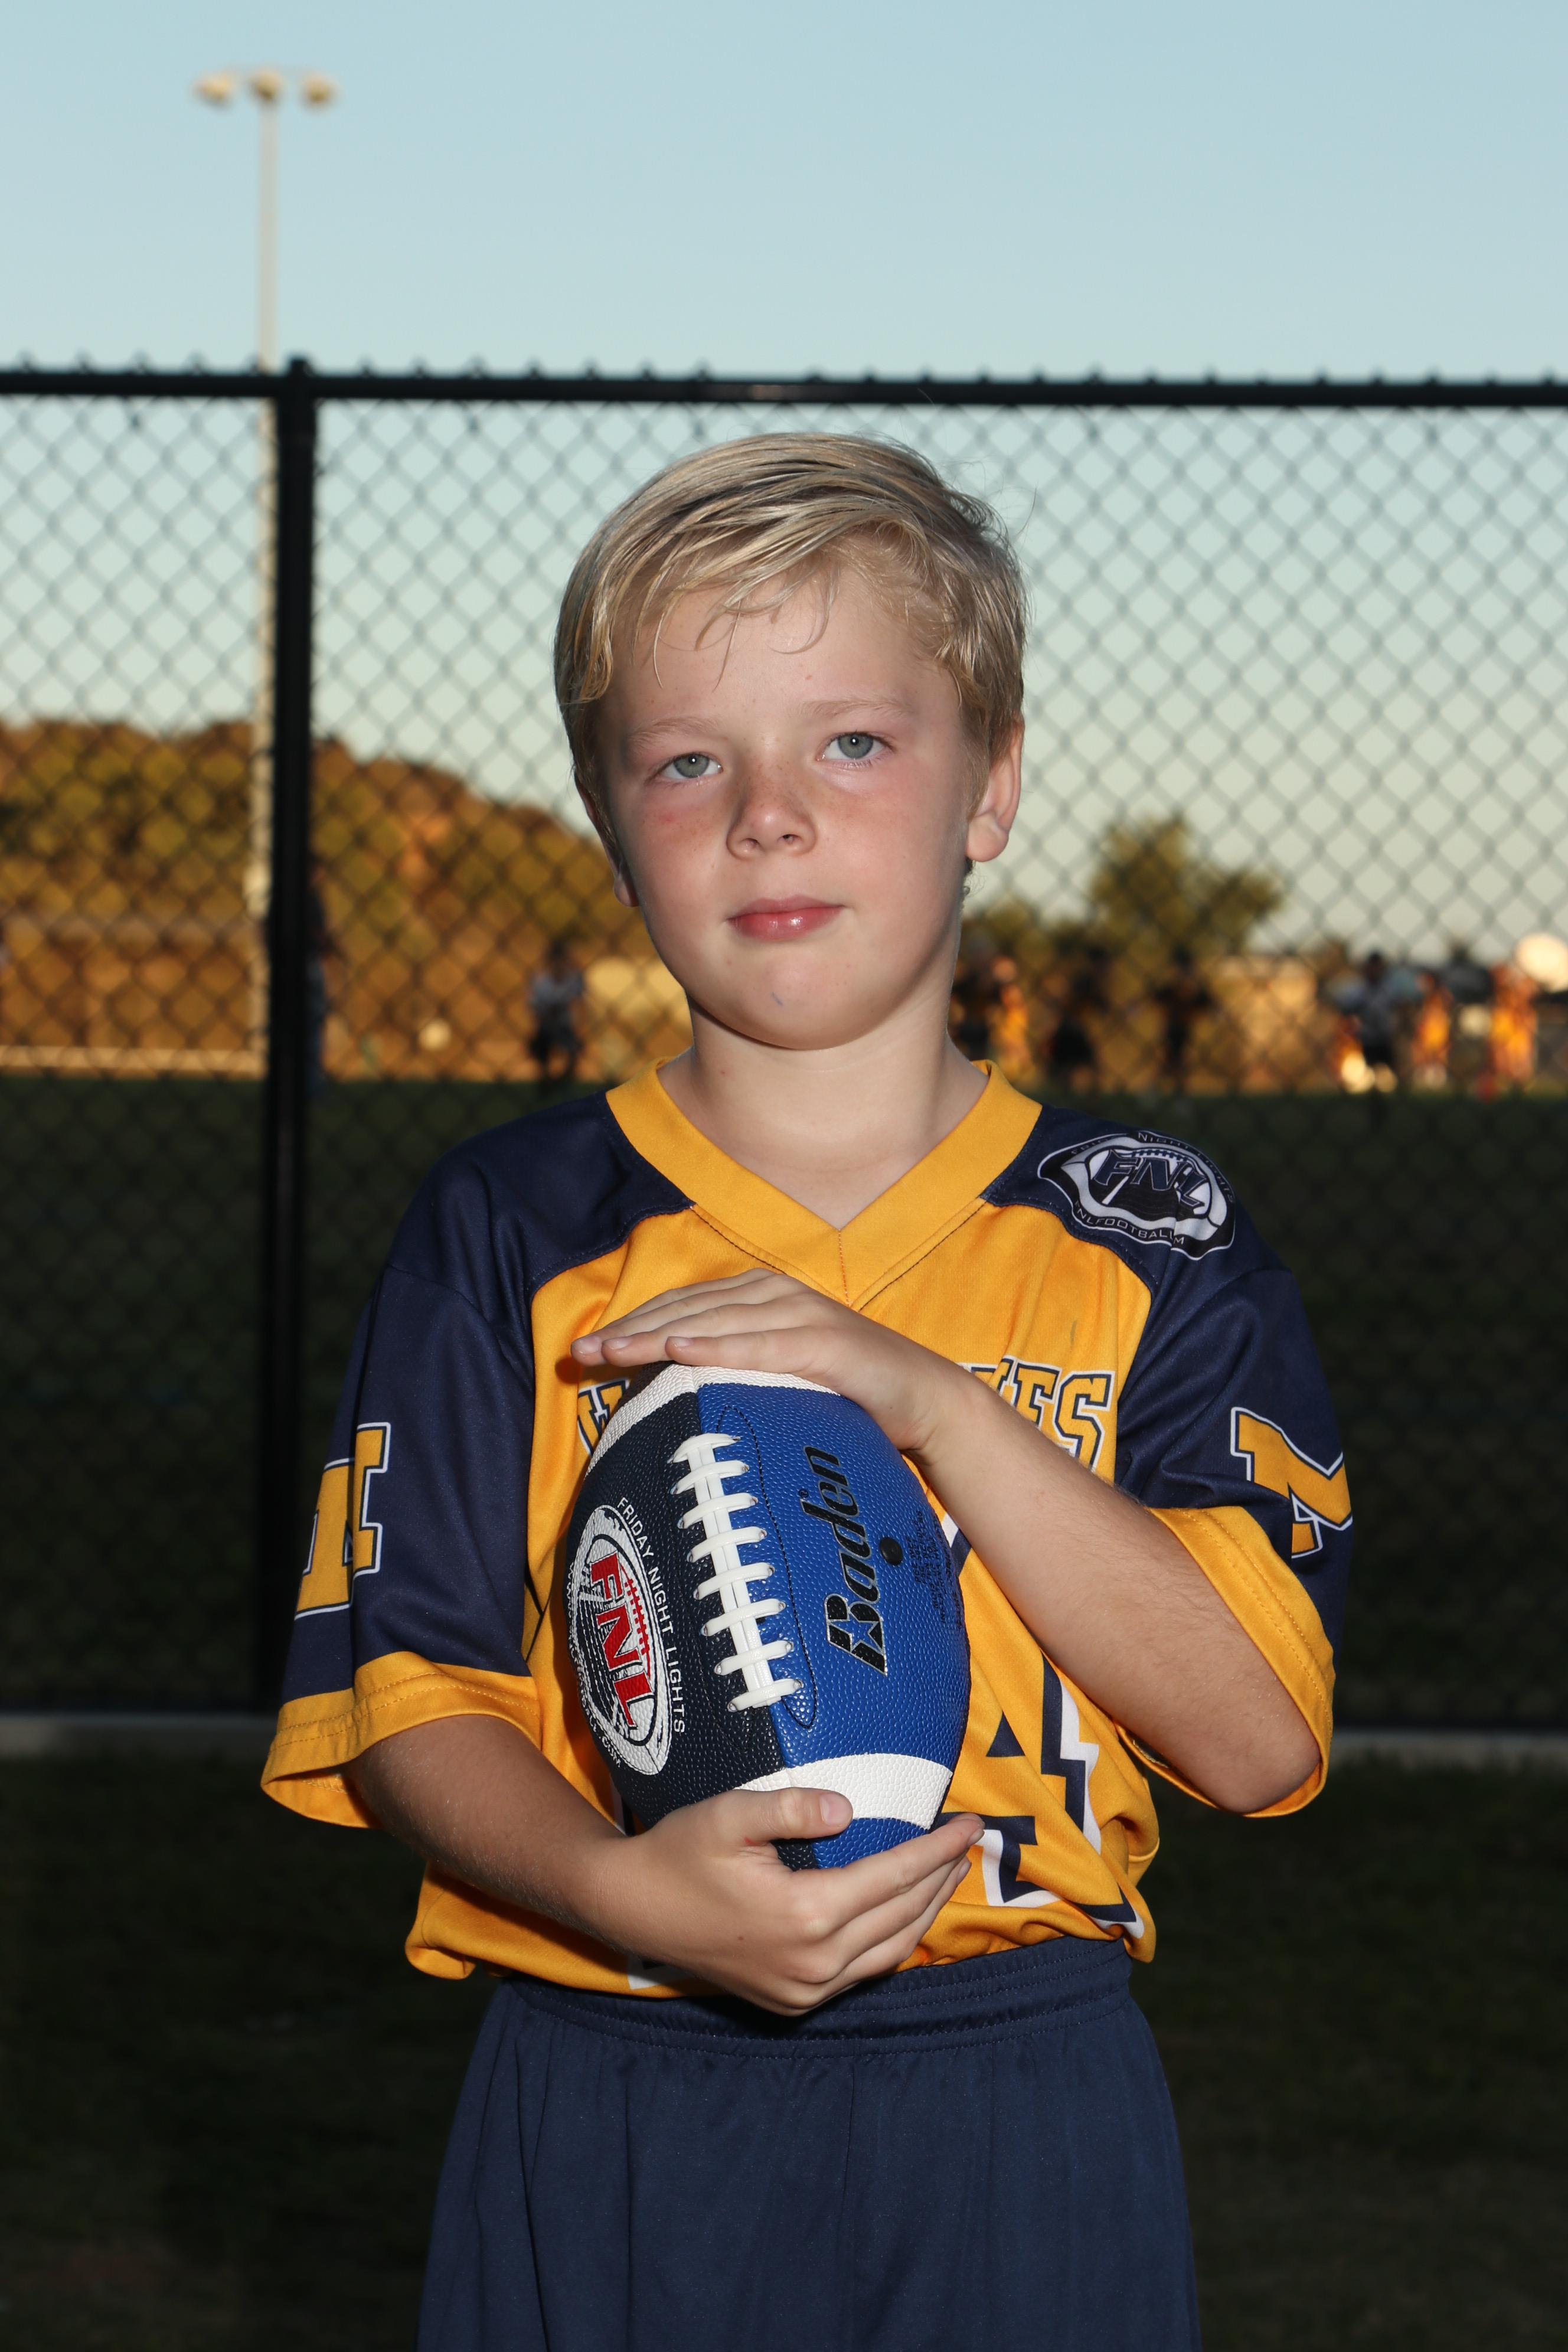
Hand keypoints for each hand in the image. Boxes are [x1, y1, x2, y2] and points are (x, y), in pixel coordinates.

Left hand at [570, 1270, 965, 1459]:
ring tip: (612, 1350)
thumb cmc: (844, 1393)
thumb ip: (734, 1369)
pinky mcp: (827, 1343)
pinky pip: (762, 1345)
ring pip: (715, 1321)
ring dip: (657, 1335)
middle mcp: (776, 1294)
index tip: (584, 1349)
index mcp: (760, 1296)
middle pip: (687, 1309)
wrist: (923, 1399)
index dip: (631, 1324)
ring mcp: (802, 1314)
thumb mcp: (778, 1376)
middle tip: (580, 1352)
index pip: (682, 1307)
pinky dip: (718, 1345)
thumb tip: (672, 1388)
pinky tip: (679, 1350)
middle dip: (630, 1330)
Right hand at [591, 1784, 981, 2014]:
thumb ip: (791, 1807)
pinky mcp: (792, 2002)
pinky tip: (900, 1912)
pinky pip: (861, 1972)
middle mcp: (813, 1963)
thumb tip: (849, 1807)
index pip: (894, 1877)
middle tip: (968, 1842)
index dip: (937, 1849)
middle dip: (941, 1878)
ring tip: (946, 1873)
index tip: (971, 1824)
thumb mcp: (729, 1813)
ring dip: (924, 1912)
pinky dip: (890, 1939)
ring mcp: (804, 1991)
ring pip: (889, 1952)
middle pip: (901, 1917)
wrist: (633, 1908)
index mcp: (805, 1915)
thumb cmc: (679, 1852)